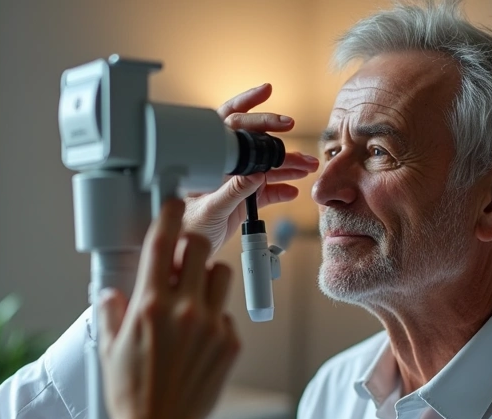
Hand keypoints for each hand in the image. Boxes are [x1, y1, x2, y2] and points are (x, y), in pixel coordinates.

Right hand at [98, 199, 240, 418]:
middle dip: (192, 243)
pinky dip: (214, 317)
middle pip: (200, 248)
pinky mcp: (230, 344)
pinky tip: (198, 341)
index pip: (162, 243)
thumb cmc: (130, 392)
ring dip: (208, 277)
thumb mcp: (110, 347)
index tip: (174, 203)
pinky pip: (226, 314)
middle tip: (185, 254)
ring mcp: (211, 326)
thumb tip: (112, 293)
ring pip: (221, 276)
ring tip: (193, 299)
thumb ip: (112, 311)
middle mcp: (183, 309)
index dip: (169, 215)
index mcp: (150, 305)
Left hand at [184, 84, 319, 253]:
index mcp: (210, 158)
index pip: (230, 124)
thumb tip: (256, 175)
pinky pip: (265, 190)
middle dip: (277, 140)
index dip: (248, 106)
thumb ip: (232, 192)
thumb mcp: (208, 209)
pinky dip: (281, 190)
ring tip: (308, 167)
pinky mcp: (242, 201)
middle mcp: (223, 166)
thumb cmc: (185, 228)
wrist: (184, 253)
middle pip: (254, 143)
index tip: (266, 92)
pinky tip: (293, 191)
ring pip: (264, 167)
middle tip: (295, 136)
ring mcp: (234, 182)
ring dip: (287, 166)